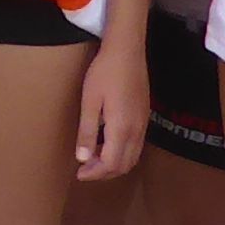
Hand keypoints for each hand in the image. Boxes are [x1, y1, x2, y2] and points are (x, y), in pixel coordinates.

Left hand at [73, 38, 147, 180]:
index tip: (79, 174)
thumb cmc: (105, 73)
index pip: (111, 164)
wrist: (127, 50)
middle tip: (85, 169)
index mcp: (122, 129)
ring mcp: (143, 123)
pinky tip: (107, 144)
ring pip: (132, 157)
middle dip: (104, 173)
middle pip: (124, 165)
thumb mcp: (90, 102)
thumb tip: (82, 158)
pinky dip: (122, 153)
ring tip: (94, 159)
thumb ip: (87, 132)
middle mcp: (136, 130)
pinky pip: (136, 145)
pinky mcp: (145, 116)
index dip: (95, 173)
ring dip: (114, 164)